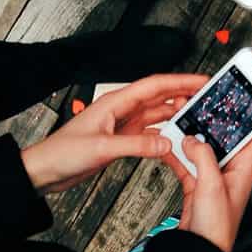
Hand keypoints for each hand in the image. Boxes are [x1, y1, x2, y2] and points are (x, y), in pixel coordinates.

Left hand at [21, 73, 203, 192]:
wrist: (44, 170)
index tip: (201, 81)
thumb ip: (137, 145)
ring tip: (197, 116)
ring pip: (156, 114)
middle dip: (183, 95)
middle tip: (207, 97)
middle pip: (159, 97)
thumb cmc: (62, 152)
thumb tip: (166, 143)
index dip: (180, 81)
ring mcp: (122, 124)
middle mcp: (121, 110)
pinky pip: (149, 132)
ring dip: (175, 114)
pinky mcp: (121, 139)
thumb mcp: (103, 148)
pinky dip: (164, 133)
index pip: (155, 85)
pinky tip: (175, 138)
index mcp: (116, 102)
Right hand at [160, 124, 251, 251]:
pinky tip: (170, 142)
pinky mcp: (198, 183)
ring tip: (183, 115)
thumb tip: (193, 139)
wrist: (198, 251)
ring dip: (194, 132)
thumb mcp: (212, 186)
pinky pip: (189, 160)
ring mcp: (214, 175)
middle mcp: (233, 168)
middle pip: (228, 134)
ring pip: (206, 145)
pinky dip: (179, 151)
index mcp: (246, 167)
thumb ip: (203, 158)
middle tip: (206, 99)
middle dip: (217, 117)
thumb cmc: (217, 228)